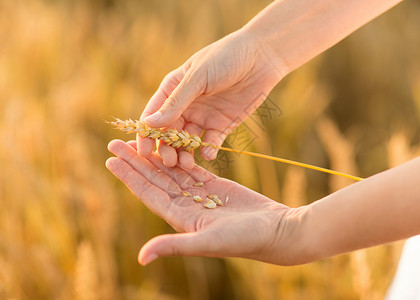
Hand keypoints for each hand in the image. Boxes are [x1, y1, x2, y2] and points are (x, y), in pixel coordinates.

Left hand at [106, 139, 303, 264]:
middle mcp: (186, 206)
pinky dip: (180, 155)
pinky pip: (192, 168)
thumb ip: (174, 246)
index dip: (129, 177)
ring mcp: (200, 195)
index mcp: (180, 218)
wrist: (276, 232)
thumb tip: (142, 257)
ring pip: (172, 171)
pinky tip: (168, 144)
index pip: (148, 193)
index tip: (111, 159)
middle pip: (155, 179)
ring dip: (154, 155)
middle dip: (135, 161)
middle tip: (115, 142)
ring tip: (138, 139)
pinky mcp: (216, 186)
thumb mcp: (207, 242)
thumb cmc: (245, 240)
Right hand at [138, 29, 283, 168]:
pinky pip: (211, 142)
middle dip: (167, 148)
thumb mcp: (197, 77)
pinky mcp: (223, 124)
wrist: (261, 56)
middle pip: (169, 133)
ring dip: (185, 154)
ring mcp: (204, 116)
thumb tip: (150, 123)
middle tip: (169, 161)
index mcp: (173, 90)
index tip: (143, 152)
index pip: (153, 115)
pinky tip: (208, 153)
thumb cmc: (225, 58)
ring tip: (187, 164)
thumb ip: (175, 102)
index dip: (146, 134)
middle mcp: (186, 105)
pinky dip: (208, 149)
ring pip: (188, 141)